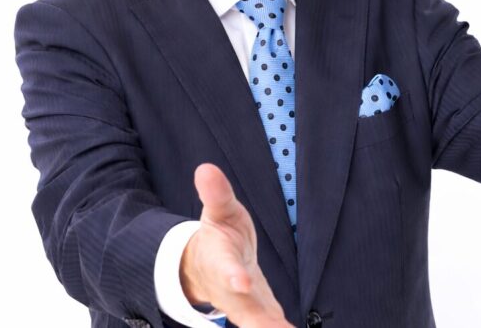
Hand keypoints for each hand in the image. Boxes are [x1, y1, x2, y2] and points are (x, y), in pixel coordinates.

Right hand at [180, 163, 293, 327]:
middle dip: (256, 318)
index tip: (240, 281)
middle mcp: (230, 288)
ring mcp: (245, 304)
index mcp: (219, 259)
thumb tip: (206, 168)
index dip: (232, 275)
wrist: (209, 264)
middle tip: (274, 326)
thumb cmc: (219, 235)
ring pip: (257, 321)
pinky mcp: (260, 311)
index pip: (225, 267)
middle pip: (242, 307)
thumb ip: (216, 193)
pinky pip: (270, 323)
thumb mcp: (218, 210)